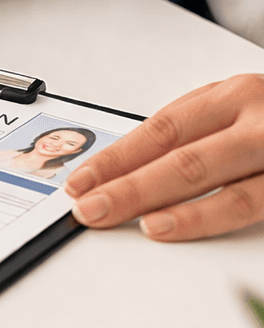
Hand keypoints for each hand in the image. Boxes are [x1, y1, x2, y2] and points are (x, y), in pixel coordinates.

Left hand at [66, 75, 263, 240]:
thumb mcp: (236, 106)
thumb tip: (125, 167)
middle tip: (90, 209)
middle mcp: (259, 124)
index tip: (81, 182)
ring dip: (176, 213)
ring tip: (136, 224)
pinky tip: (186, 230)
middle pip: (185, 161)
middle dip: (131, 189)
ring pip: (227, 192)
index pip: (161, 131)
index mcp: (232, 96)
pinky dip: (214, 221)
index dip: (116, 160)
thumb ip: (190, 131)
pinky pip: (254, 208)